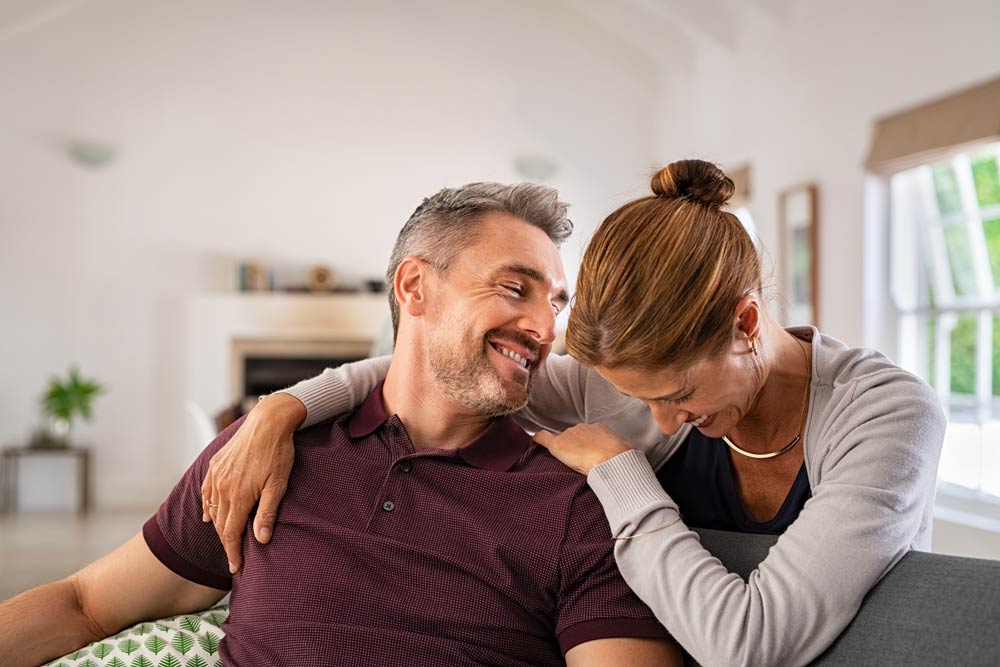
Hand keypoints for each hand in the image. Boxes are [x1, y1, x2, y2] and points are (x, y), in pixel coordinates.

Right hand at [201, 393, 302, 572]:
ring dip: (218, 526)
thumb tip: (261, 540)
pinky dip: (207, 505)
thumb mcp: (278, 485)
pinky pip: (206, 491)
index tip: (236, 567)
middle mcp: (223, 488)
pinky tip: (209, 514)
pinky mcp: (216, 465)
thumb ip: (267, 513)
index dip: (233, 553)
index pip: (231, 533)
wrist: (268, 421)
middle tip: (233, 558)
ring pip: (213, 509)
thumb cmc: (278, 452)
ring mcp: (217, 475)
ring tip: (226, 540)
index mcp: (239, 496)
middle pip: (220, 524)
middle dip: (227, 543)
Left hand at [533, 423, 634, 475]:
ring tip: (571, 464)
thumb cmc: (622, 458)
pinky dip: (538, 439)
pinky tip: (533, 441)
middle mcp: (582, 427)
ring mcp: (569, 435)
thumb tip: (625, 459)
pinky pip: (544, 438)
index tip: (589, 455)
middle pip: (574, 437)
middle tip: (581, 463)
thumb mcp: (625, 451)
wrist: (612, 459)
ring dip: (565, 451)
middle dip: (575, 448)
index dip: (587, 446)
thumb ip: (618, 451)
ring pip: (563, 442)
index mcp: (598, 428)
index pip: (588, 435)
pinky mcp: (558, 444)